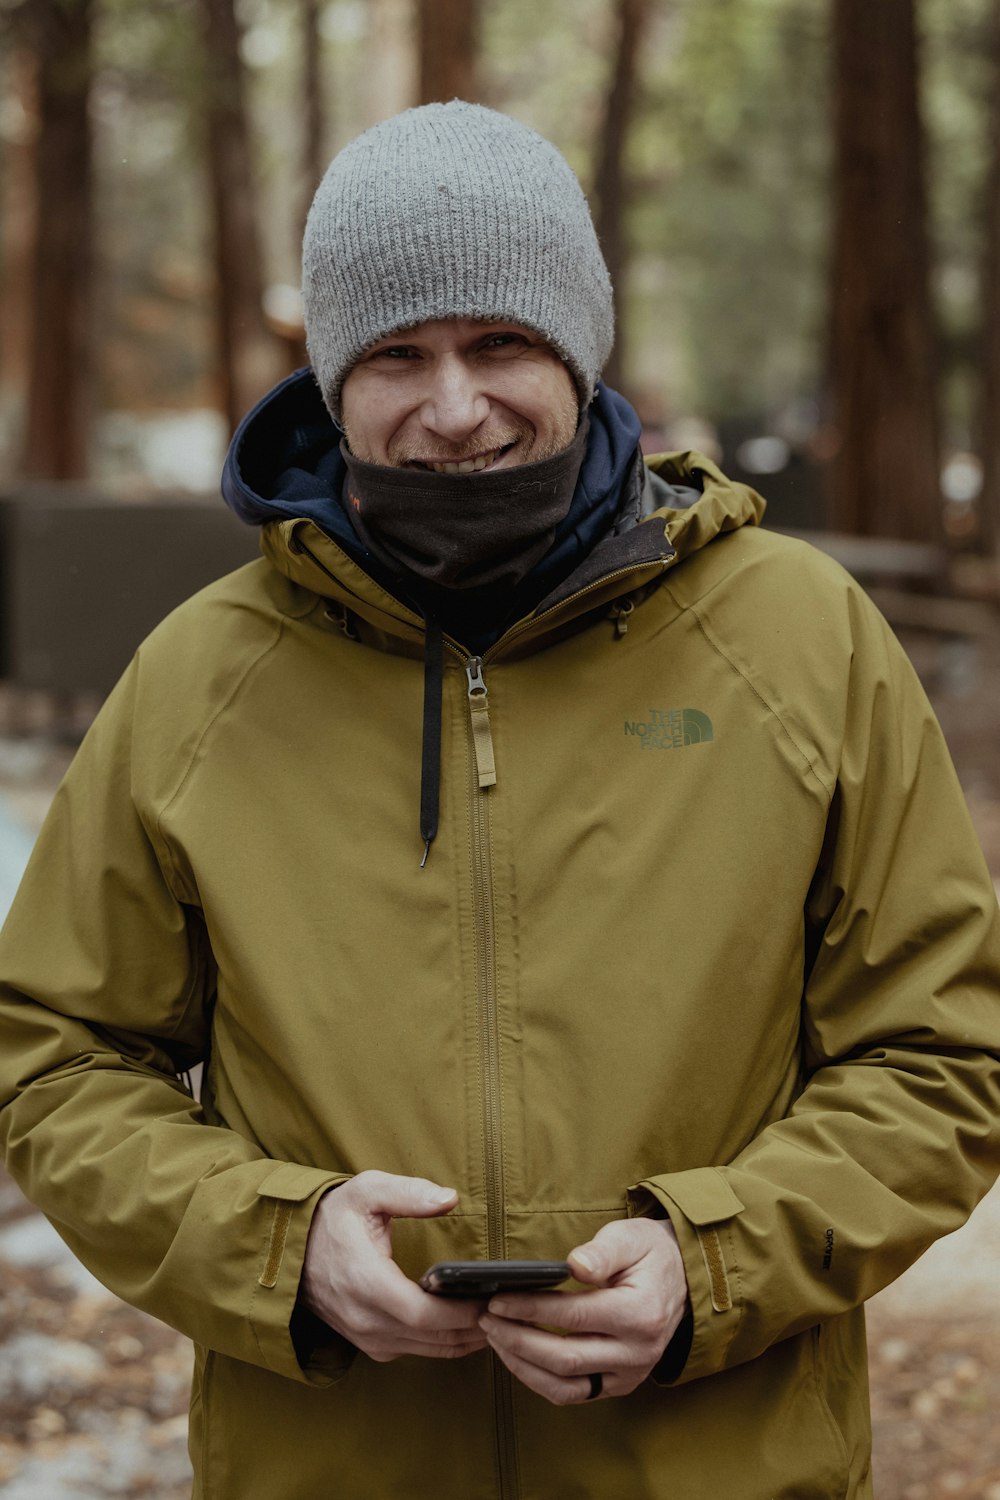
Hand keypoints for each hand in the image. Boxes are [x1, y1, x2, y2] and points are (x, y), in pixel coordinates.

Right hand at [299, 1169, 487, 1362]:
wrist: (291, 1249)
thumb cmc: (333, 1217)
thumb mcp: (367, 1191)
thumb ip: (409, 1193)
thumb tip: (450, 1198)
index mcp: (365, 1282)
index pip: (422, 1314)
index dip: (461, 1313)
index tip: (492, 1299)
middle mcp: (364, 1319)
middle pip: (431, 1338)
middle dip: (473, 1327)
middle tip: (507, 1310)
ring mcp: (365, 1336)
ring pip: (426, 1350)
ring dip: (463, 1339)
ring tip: (497, 1318)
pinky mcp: (369, 1342)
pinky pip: (414, 1351)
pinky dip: (443, 1342)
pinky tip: (466, 1325)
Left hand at [480, 1218, 688, 1404]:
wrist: (680, 1278)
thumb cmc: (648, 1254)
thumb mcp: (630, 1238)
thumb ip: (602, 1252)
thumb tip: (575, 1265)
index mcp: (640, 1314)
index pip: (574, 1317)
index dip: (531, 1309)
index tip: (498, 1299)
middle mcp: (637, 1353)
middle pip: (565, 1358)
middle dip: (517, 1340)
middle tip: (486, 1318)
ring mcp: (629, 1374)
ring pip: (565, 1386)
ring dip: (522, 1366)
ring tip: (495, 1337)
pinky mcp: (619, 1384)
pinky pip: (574, 1393)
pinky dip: (540, 1380)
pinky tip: (518, 1356)